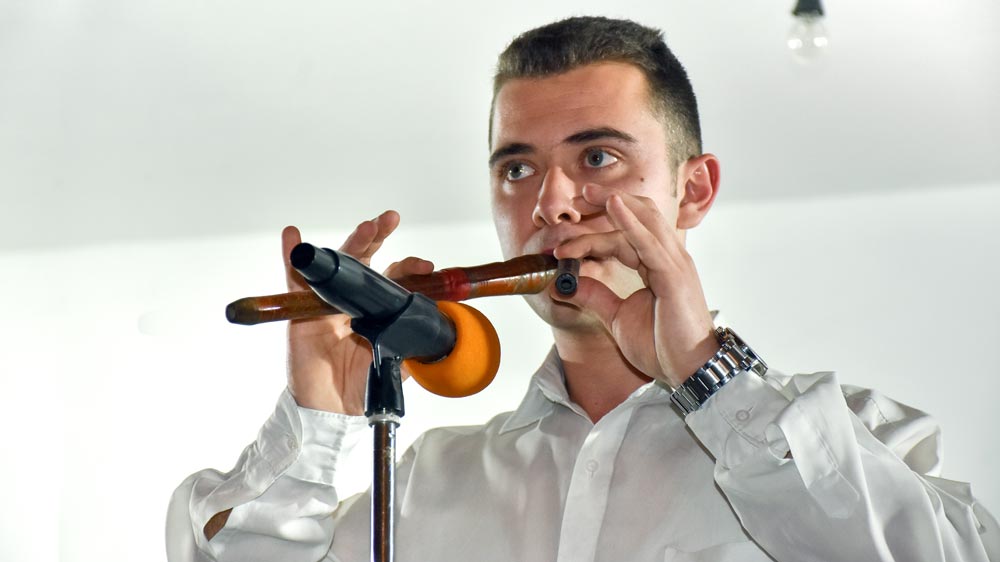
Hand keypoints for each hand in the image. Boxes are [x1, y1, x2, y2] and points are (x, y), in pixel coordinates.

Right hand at [282, 211, 432, 413]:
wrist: (333, 409)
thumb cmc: (363, 384)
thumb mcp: (399, 362)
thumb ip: (417, 343)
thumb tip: (442, 326)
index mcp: (377, 308)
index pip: (393, 277)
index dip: (409, 268)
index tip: (426, 268)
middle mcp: (353, 299)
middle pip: (366, 259)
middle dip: (378, 236)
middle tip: (390, 219)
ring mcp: (327, 302)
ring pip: (338, 263)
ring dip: (352, 242)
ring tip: (366, 227)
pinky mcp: (302, 312)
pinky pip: (295, 280)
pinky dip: (293, 257)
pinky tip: (293, 236)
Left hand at [552, 184, 717, 387]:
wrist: (689, 371)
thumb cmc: (662, 346)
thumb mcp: (617, 318)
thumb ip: (595, 296)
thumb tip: (565, 283)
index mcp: (659, 266)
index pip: (625, 237)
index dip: (595, 234)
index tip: (563, 243)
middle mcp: (670, 258)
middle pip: (640, 216)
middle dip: (610, 201)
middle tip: (581, 192)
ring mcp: (675, 264)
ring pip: (644, 221)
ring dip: (615, 204)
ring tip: (589, 193)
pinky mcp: (674, 275)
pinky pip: (648, 241)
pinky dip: (629, 222)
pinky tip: (612, 207)